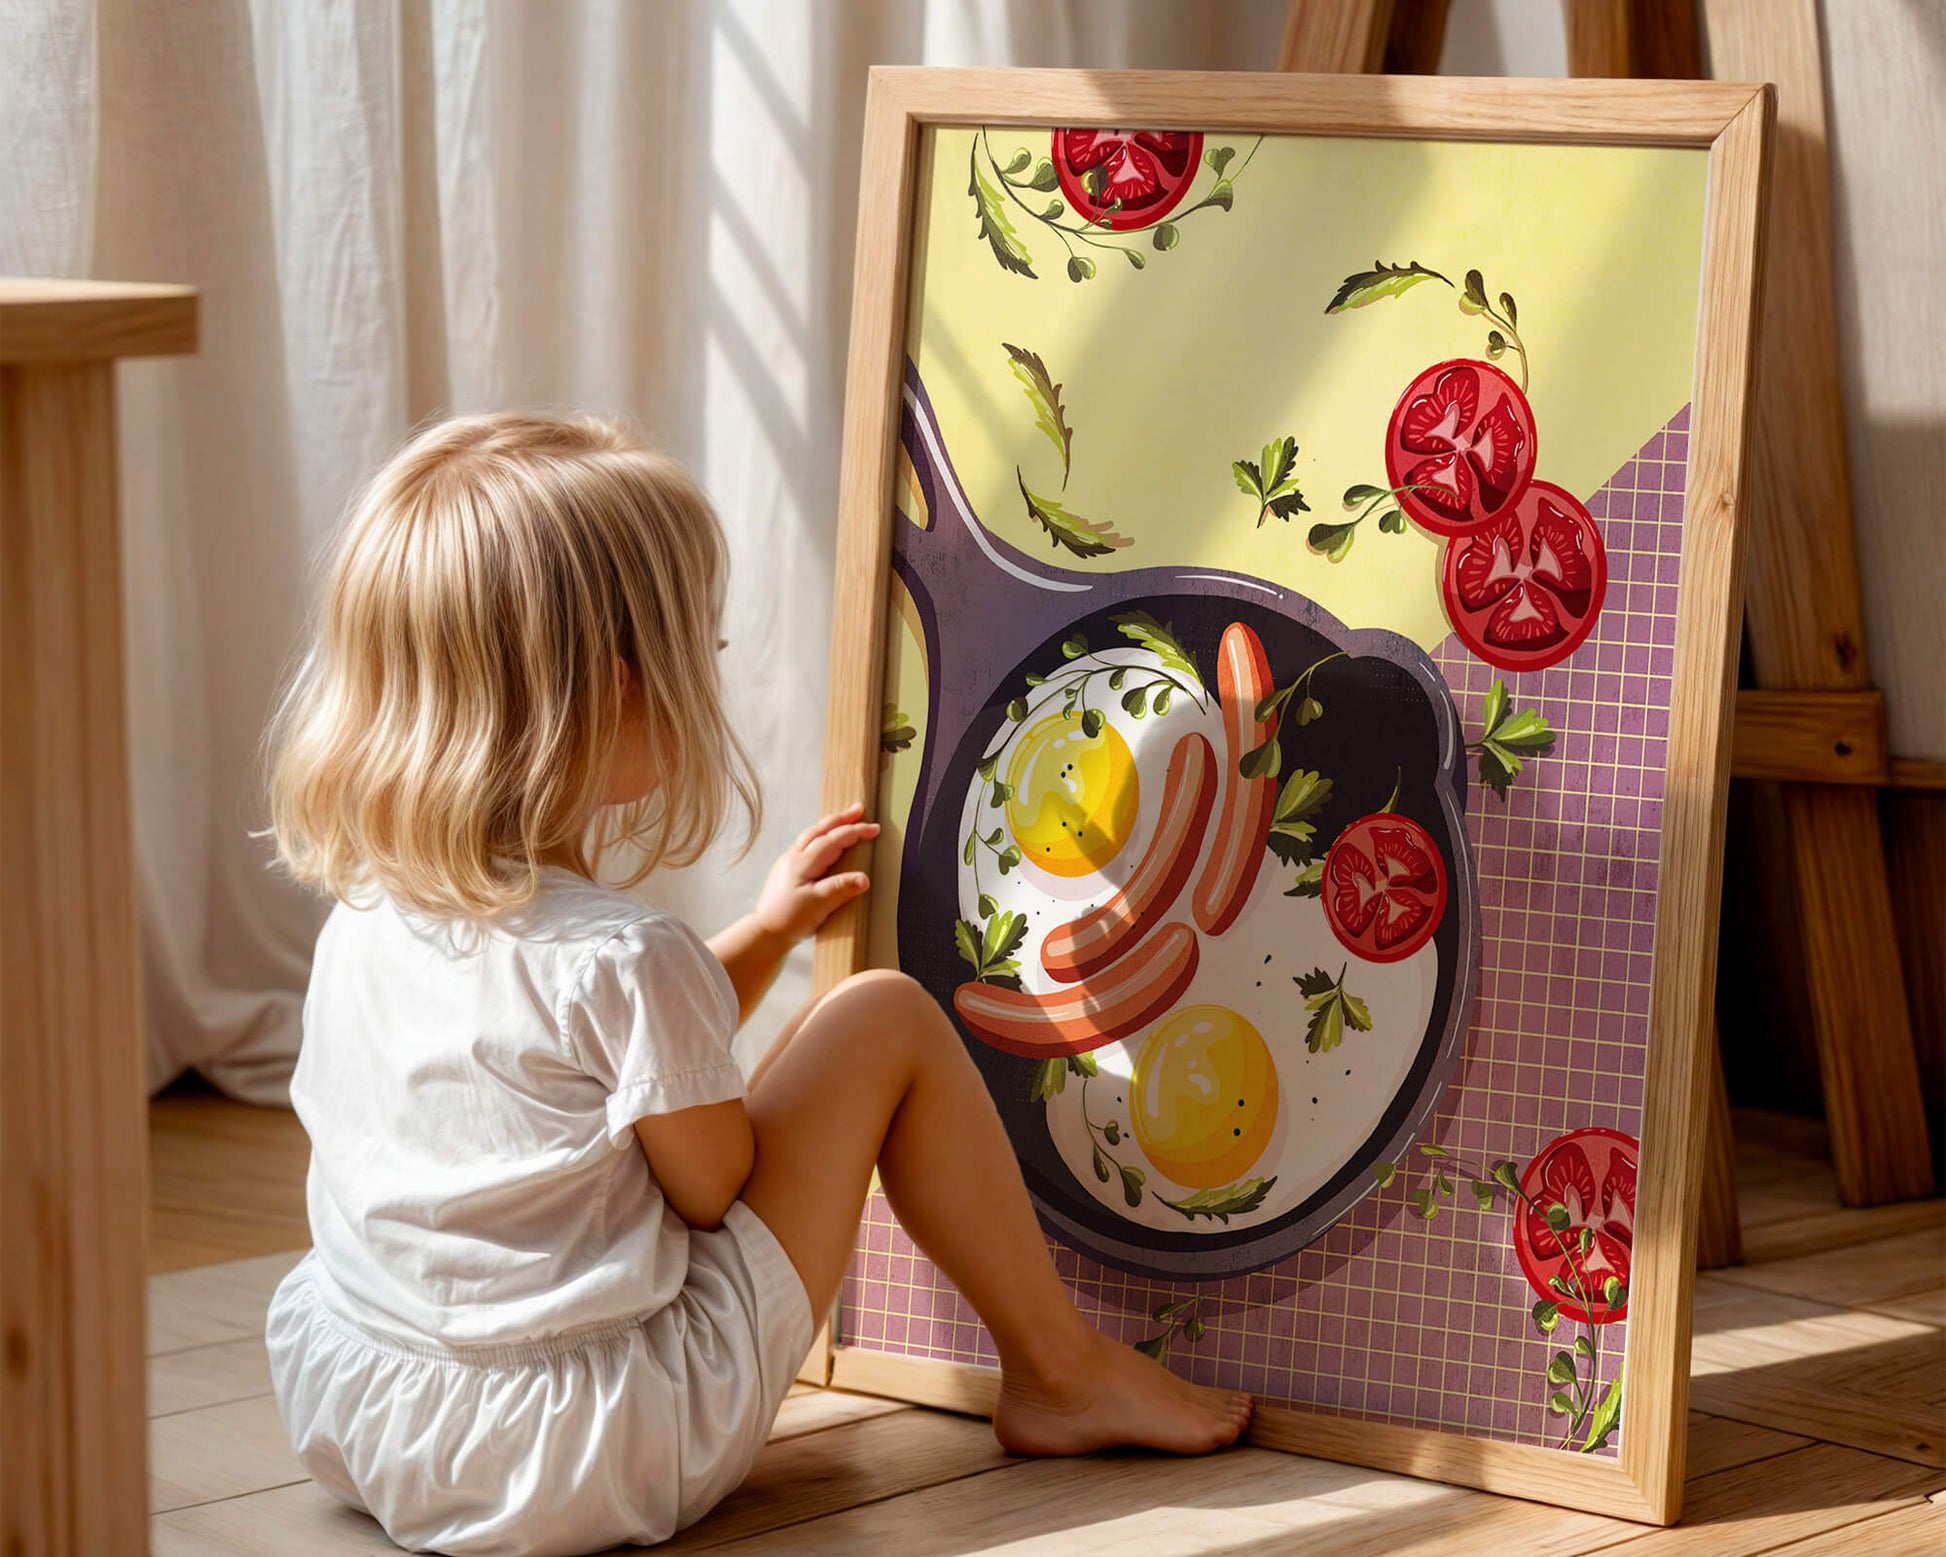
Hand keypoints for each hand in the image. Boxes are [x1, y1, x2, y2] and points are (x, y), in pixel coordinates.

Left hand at [752, 804, 878, 943]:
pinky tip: (825, 841)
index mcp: (803, 862)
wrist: (765, 932)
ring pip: (811, 835)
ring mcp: (789, 862)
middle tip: (859, 809)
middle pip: (820, 829)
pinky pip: (806, 845)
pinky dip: (820, 836)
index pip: (833, 839)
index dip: (855, 832)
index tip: (874, 829)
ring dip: (830, 825)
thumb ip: (840, 889)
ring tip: (845, 819)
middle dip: (841, 818)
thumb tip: (864, 878)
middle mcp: (794, 857)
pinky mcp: (787, 870)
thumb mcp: (817, 905)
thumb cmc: (788, 919)